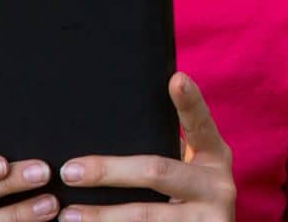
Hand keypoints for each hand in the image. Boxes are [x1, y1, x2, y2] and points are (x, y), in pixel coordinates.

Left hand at [55, 72, 236, 220]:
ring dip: (102, 215)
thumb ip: (165, 154)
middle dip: (110, 171)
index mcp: (214, 157)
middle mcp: (218, 185)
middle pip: (158, 171)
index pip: (201, 124)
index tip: (176, 79)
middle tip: (70, 170)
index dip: (190, 102)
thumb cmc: (189, 199)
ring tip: (69, 213)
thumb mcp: (189, 173)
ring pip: (146, 215)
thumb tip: (104, 141)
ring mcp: (209, 217)